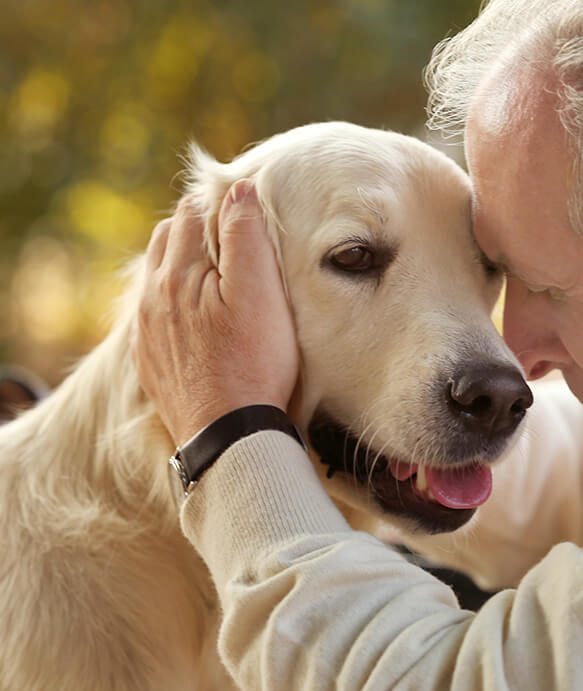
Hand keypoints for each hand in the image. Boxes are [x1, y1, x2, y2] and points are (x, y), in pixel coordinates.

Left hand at [132, 179, 299, 444]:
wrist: (228, 434)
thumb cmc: (253, 362)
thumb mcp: (260, 293)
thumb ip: (246, 236)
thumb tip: (237, 189)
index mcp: (178, 272)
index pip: (192, 212)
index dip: (219, 203)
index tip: (244, 209)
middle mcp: (152, 295)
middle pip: (169, 238)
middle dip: (198, 228)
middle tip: (232, 237)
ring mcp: (147, 330)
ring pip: (157, 274)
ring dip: (182, 262)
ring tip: (214, 272)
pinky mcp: (150, 359)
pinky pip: (153, 313)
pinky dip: (172, 300)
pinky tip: (194, 315)